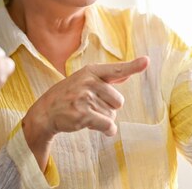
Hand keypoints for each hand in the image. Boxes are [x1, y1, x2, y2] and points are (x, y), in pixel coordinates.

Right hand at [22, 57, 148, 157]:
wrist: (45, 112)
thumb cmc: (68, 96)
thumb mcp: (83, 80)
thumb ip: (106, 78)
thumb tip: (127, 74)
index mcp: (91, 71)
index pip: (116, 69)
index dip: (133, 66)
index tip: (146, 61)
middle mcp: (89, 81)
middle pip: (118, 101)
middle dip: (108, 108)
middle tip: (90, 106)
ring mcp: (85, 97)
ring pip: (112, 115)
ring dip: (102, 119)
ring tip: (84, 113)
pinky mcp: (84, 114)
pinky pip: (108, 125)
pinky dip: (106, 130)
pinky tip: (94, 126)